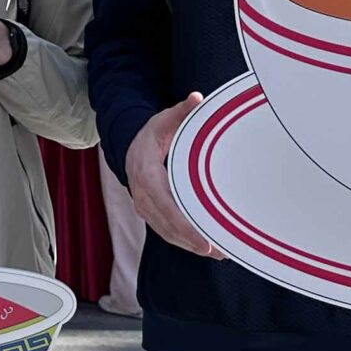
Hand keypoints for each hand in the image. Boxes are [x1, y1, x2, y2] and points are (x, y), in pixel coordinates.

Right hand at [126, 94, 222, 258]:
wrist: (129, 147)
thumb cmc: (152, 134)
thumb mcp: (165, 120)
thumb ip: (182, 111)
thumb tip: (197, 98)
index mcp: (146, 174)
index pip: (166, 206)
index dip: (185, 226)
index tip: (204, 241)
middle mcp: (142, 195)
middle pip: (168, 225)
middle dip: (193, 241)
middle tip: (221, 251)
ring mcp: (144, 206)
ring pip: (167, 232)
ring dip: (191, 244)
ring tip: (220, 252)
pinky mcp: (150, 213)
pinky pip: (166, 231)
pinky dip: (184, 241)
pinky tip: (205, 246)